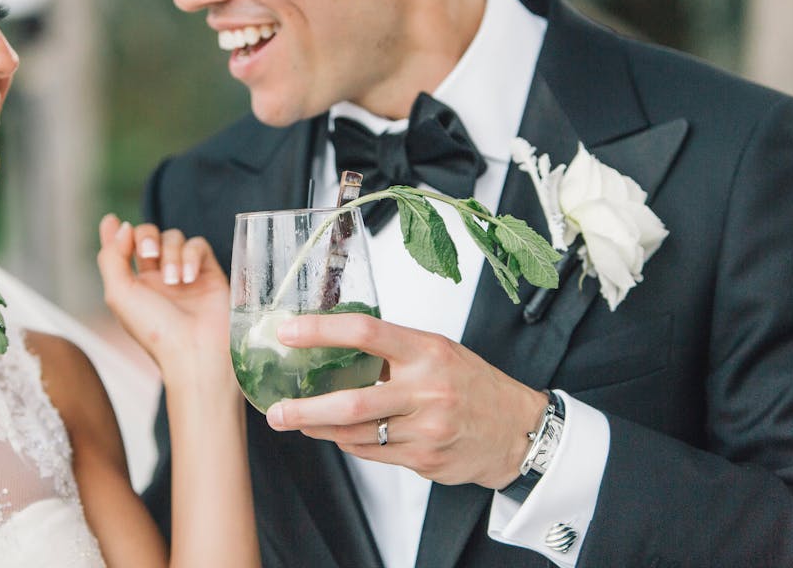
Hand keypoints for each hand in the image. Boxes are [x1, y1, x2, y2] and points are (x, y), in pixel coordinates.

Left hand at [96, 214, 229, 381]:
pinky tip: (189, 278)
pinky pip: (198, 245)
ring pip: (174, 238)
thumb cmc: (154, 329)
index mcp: (135, 286)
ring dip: (171, 254)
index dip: (116, 234)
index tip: (112, 220)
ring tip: (174, 281)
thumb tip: (122, 226)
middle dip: (147, 237)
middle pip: (149, 235)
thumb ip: (112, 257)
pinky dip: (191, 256)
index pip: (123, 250)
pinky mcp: (209, 272)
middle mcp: (158, 278)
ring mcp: (185, 274)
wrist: (195, 350)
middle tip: (149, 252)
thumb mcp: (119, 294)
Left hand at [264, 313, 546, 487]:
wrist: (517, 431)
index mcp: (426, 350)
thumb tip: (331, 341)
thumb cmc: (471, 383)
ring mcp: (426, 429)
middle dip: (304, 408)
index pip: (365, 332)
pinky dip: (348, 442)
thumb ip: (391, 348)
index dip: (321, 332)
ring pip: (355, 433)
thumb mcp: (436, 350)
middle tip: (275, 410)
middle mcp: (426, 390)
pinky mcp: (424, 459)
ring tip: (297, 420)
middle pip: (351, 401)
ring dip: (319, 428)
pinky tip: (338, 433)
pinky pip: (371, 453)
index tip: (287, 333)